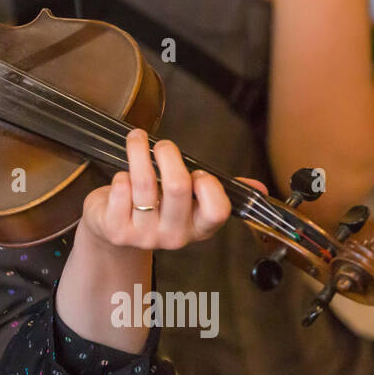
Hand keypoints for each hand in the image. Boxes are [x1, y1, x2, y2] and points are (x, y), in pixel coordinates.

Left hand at [77, 128, 249, 254]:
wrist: (114, 232)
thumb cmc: (156, 207)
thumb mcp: (189, 204)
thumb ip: (220, 192)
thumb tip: (259, 188)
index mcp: (198, 228)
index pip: (217, 211)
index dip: (209, 186)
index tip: (198, 172)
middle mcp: (174, 235)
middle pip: (177, 187)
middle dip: (169, 155)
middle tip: (163, 145)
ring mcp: (144, 235)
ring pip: (143, 182)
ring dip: (138, 151)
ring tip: (136, 138)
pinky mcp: (116, 229)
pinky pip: (120, 189)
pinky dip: (118, 175)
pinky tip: (121, 177)